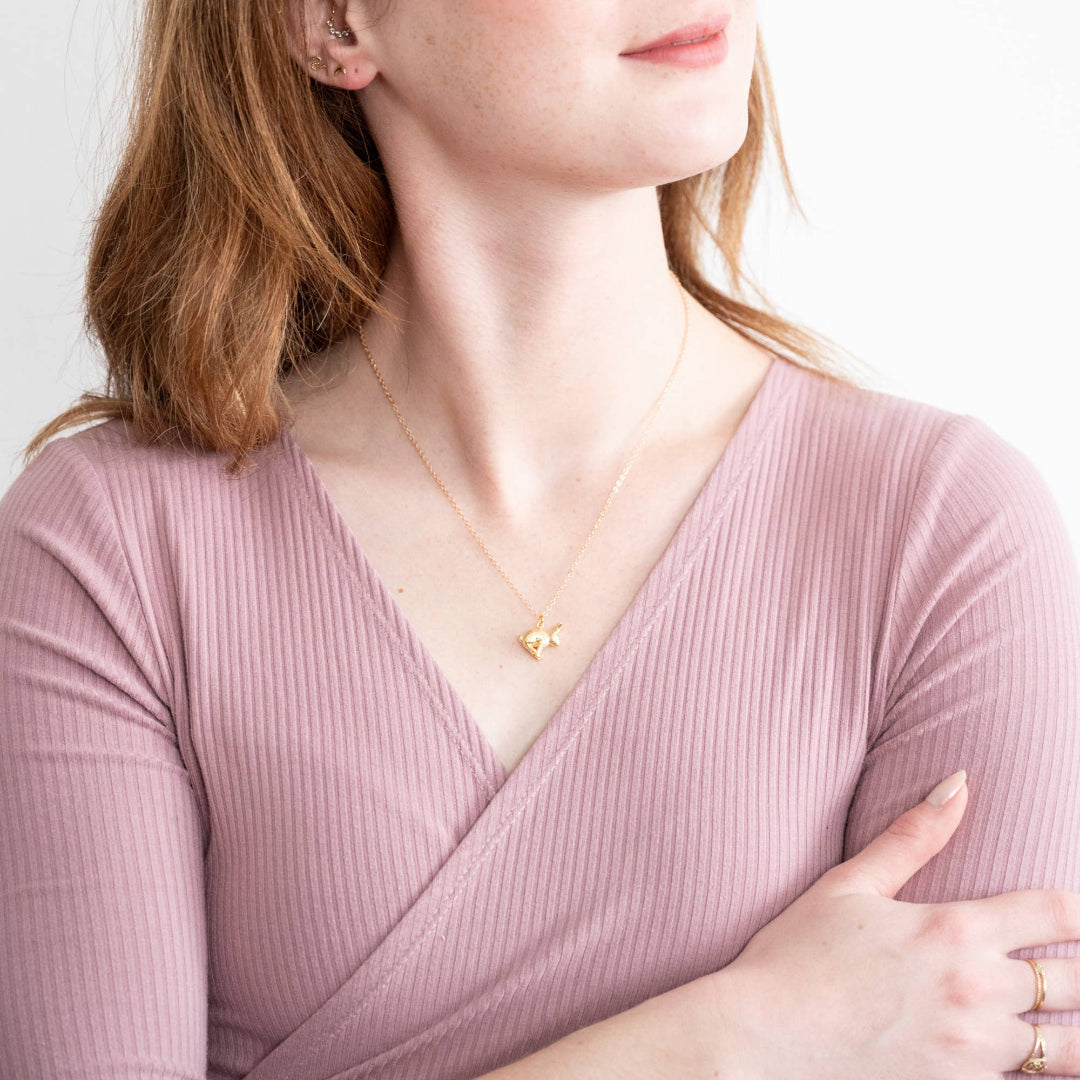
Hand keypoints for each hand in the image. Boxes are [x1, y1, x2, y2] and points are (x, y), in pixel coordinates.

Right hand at [712, 770, 1079, 1077]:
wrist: (759, 1037)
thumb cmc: (795, 956)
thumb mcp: (848, 885)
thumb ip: (911, 837)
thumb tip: (959, 783)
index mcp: (953, 930)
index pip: (1056, 912)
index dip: (1078, 910)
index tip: (1075, 913)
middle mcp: (976, 990)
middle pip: (1076, 980)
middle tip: (1079, 968)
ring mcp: (973, 1051)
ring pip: (1069, 1049)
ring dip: (1077, 1032)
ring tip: (1074, 1024)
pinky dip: (1040, 1073)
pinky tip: (1038, 1062)